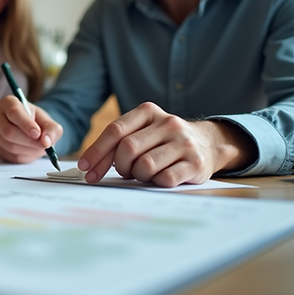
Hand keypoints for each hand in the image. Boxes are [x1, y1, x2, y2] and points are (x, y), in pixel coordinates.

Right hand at [0, 95, 62, 162]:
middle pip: (8, 131)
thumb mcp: (48, 122)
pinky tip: (30, 150)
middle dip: (28, 140)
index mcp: (8, 102)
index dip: (26, 124)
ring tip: (38, 146)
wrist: (29, 131)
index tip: (37, 133)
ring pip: (10, 145)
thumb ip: (52, 129)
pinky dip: (25, 156)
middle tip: (42, 145)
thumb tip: (46, 142)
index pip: (13, 112)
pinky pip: (10, 155)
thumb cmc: (36, 122)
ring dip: (28, 149)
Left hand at [77, 102, 254, 186]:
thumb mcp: (144, 131)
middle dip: (118, 165)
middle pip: (128, 148)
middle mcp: (168, 123)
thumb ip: (120, 141)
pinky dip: (156, 182)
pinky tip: (161, 177)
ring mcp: (183, 143)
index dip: (96, 151)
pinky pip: (165, 179)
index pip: (115, 131)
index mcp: (149, 112)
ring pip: (145, 165)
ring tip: (145, 173)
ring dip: (138, 175)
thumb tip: (88, 165)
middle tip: (123, 172)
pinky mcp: (195, 163)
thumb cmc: (165, 141)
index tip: (85, 168)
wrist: (209, 144)